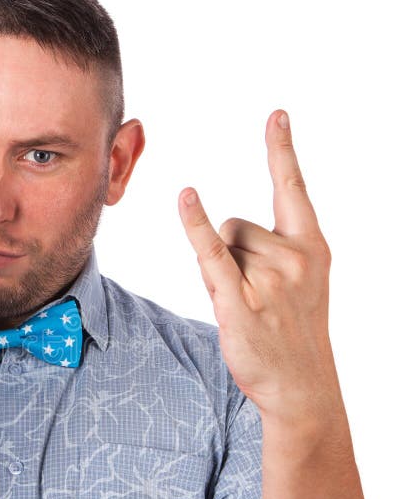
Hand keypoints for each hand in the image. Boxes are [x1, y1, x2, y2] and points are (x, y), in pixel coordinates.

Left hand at [179, 110, 334, 418]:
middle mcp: (294, 257)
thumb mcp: (298, 284)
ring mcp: (269, 280)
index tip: (276, 114)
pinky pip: (212, 254)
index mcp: (312, 246)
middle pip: (236, 225)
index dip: (282, 150)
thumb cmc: (294, 331)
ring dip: (221, 272)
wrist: (302, 384)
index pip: (292, 188)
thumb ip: (269, 250)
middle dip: (232, 254)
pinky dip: (195, 226)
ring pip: (220, 246)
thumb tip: (220, 227)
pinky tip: (186, 197)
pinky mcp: (241, 302)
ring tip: (246, 305)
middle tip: (253, 293)